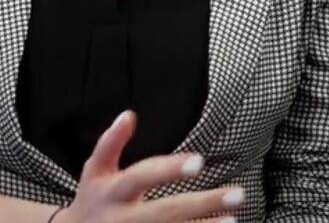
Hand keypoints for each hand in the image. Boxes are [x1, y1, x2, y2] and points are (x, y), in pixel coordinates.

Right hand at [54, 110, 244, 222]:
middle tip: (236, 194)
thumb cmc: (91, 200)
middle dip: (202, 204)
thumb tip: (129, 115)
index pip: (143, 177)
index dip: (170, 169)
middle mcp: (123, 219)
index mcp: (112, 192)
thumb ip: (110, 142)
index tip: (199, 161)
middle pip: (166, 212)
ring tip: (233, 218)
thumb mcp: (94, 169)